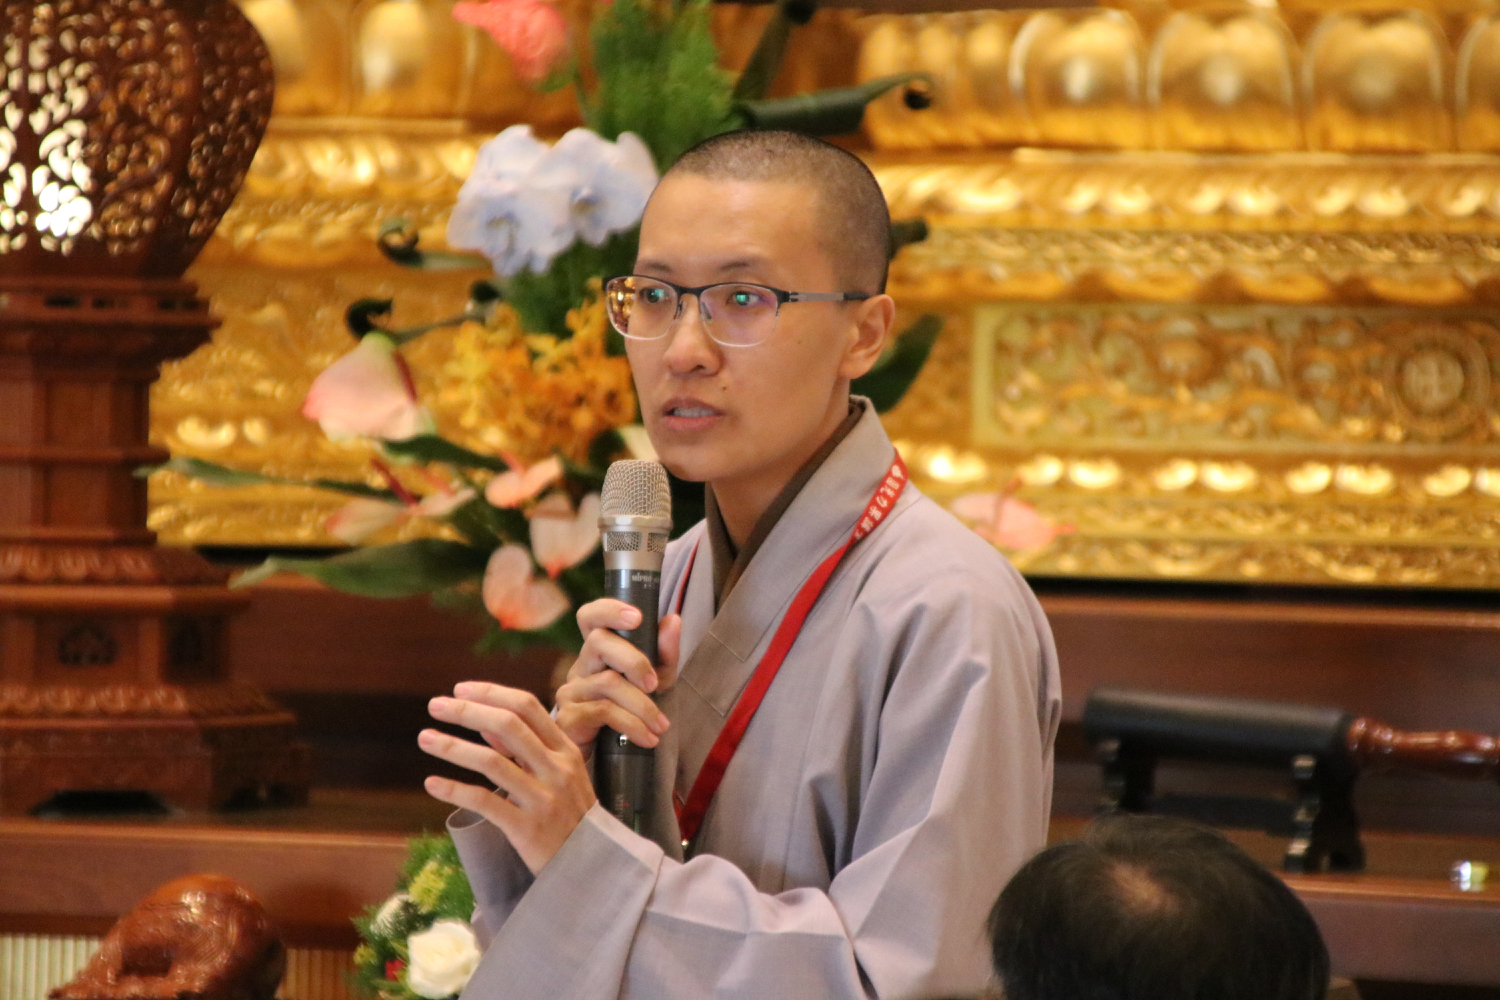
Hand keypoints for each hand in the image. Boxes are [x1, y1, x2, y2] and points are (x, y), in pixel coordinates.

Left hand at [421, 684, 595, 873]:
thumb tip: (484, 725)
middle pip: (508, 726)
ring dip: (453, 746)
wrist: (592, 867)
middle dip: (468, 711)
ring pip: (492, 762)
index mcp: (566, 750)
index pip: (527, 707)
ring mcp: (543, 799)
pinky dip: (455, 790)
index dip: (491, 693)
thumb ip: (525, 749)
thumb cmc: (570, 817)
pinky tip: (432, 784)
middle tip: (434, 705)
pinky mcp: (528, 829)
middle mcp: (557, 770)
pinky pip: (486, 802)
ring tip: (424, 738)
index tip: (460, 689)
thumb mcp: (558, 776)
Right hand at [553, 599, 681, 754]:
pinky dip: (632, 724)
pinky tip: (648, 738)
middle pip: (599, 642)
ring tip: (661, 725)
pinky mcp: (569, 717)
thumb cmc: (630, 715)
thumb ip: (664, 654)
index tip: (637, 617)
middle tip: (656, 685)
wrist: (609, 762)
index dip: (609, 610)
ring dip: (642, 704)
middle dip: (635, 660)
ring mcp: (571, 691)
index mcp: (598, 652)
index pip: (591, 617)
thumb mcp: (655, 684)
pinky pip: (603, 711)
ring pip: (608, 681)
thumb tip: (672, 620)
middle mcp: (581, 666)